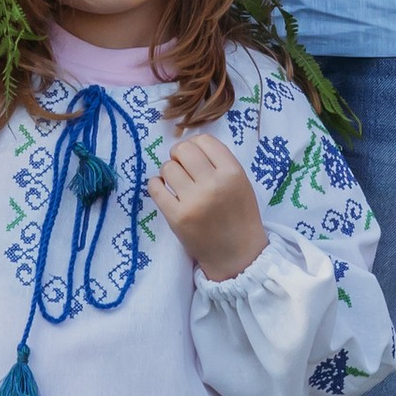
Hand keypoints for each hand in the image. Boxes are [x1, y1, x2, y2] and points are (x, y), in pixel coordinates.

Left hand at [154, 128, 270, 280]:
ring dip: (169, 171)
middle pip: (183, 150)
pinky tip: (163, 189)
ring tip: (177, 183)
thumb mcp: (240, 183)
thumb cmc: (239, 216)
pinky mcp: (177, 217)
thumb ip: (219, 162)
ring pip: (168, 167)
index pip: (204, 141)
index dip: (195, 145)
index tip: (194, 156)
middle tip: (182, 167)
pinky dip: (155, 185)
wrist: (237, 255)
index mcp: (233, 172)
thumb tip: (189, 143)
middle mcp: (214, 184)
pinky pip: (155, 188)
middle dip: (179, 155)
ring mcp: (194, 201)